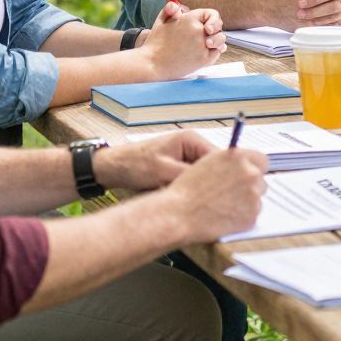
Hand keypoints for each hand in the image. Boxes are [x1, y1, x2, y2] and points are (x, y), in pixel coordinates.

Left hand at [95, 129, 217, 192]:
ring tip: (195, 200)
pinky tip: (185, 198)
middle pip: (214, 167)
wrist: (113, 168)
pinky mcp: (180, 166)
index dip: (225, 175)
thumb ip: (189, 175)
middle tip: (212, 201)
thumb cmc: (135, 165)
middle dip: (211, 183)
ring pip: (203, 175)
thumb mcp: (164, 172)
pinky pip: (192, 178)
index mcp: (191, 139)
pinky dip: (189, 188)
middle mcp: (192, 145)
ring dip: (198, 187)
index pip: (220, 157)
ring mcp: (186, 156)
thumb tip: (211, 185)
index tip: (227, 193)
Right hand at [141, 2, 224, 76]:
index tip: (208, 26)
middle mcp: (198, 31)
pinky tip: (204, 52)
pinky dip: (214, 53)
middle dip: (215, 30)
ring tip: (208, 44)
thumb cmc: (155, 44)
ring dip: (217, 42)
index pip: (211, 14)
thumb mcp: (161, 22)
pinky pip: (217, 53)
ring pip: (220, 40)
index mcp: (189, 19)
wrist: (152, 64)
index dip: (212, 19)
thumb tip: (177, 5)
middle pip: (218, 27)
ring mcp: (201, 45)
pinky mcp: (203, 59)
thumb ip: (170, 10)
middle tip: (208, 35)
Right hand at [163, 148, 268, 243]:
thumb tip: (243, 164)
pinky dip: (241, 218)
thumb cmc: (187, 189)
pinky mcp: (252, 215)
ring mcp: (253, 195)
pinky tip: (224, 217)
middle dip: (250, 187)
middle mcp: (250, 173)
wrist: (178, 214)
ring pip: (257, 199)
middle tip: (232, 195)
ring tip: (223, 207)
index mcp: (239, 157)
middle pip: (261, 180)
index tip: (248, 175)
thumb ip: (229, 161)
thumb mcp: (208, 163)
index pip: (262, 160)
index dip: (254, 168)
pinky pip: (252, 215)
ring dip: (246, 202)